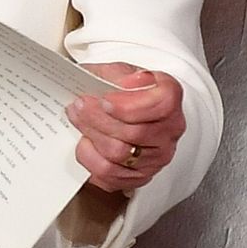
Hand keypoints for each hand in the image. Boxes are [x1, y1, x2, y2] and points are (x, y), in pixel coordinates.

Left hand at [67, 63, 185, 193]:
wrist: (121, 110)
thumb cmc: (119, 91)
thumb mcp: (115, 72)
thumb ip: (113, 74)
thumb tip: (116, 82)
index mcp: (169, 98)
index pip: (161, 105)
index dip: (129, 105)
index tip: (104, 100)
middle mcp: (169, 129)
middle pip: (135, 132)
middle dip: (98, 118)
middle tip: (78, 106)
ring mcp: (157, 156)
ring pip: (119, 153)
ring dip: (90, 134)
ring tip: (77, 119)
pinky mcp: (139, 176)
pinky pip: (110, 173)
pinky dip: (89, 157)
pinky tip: (85, 142)